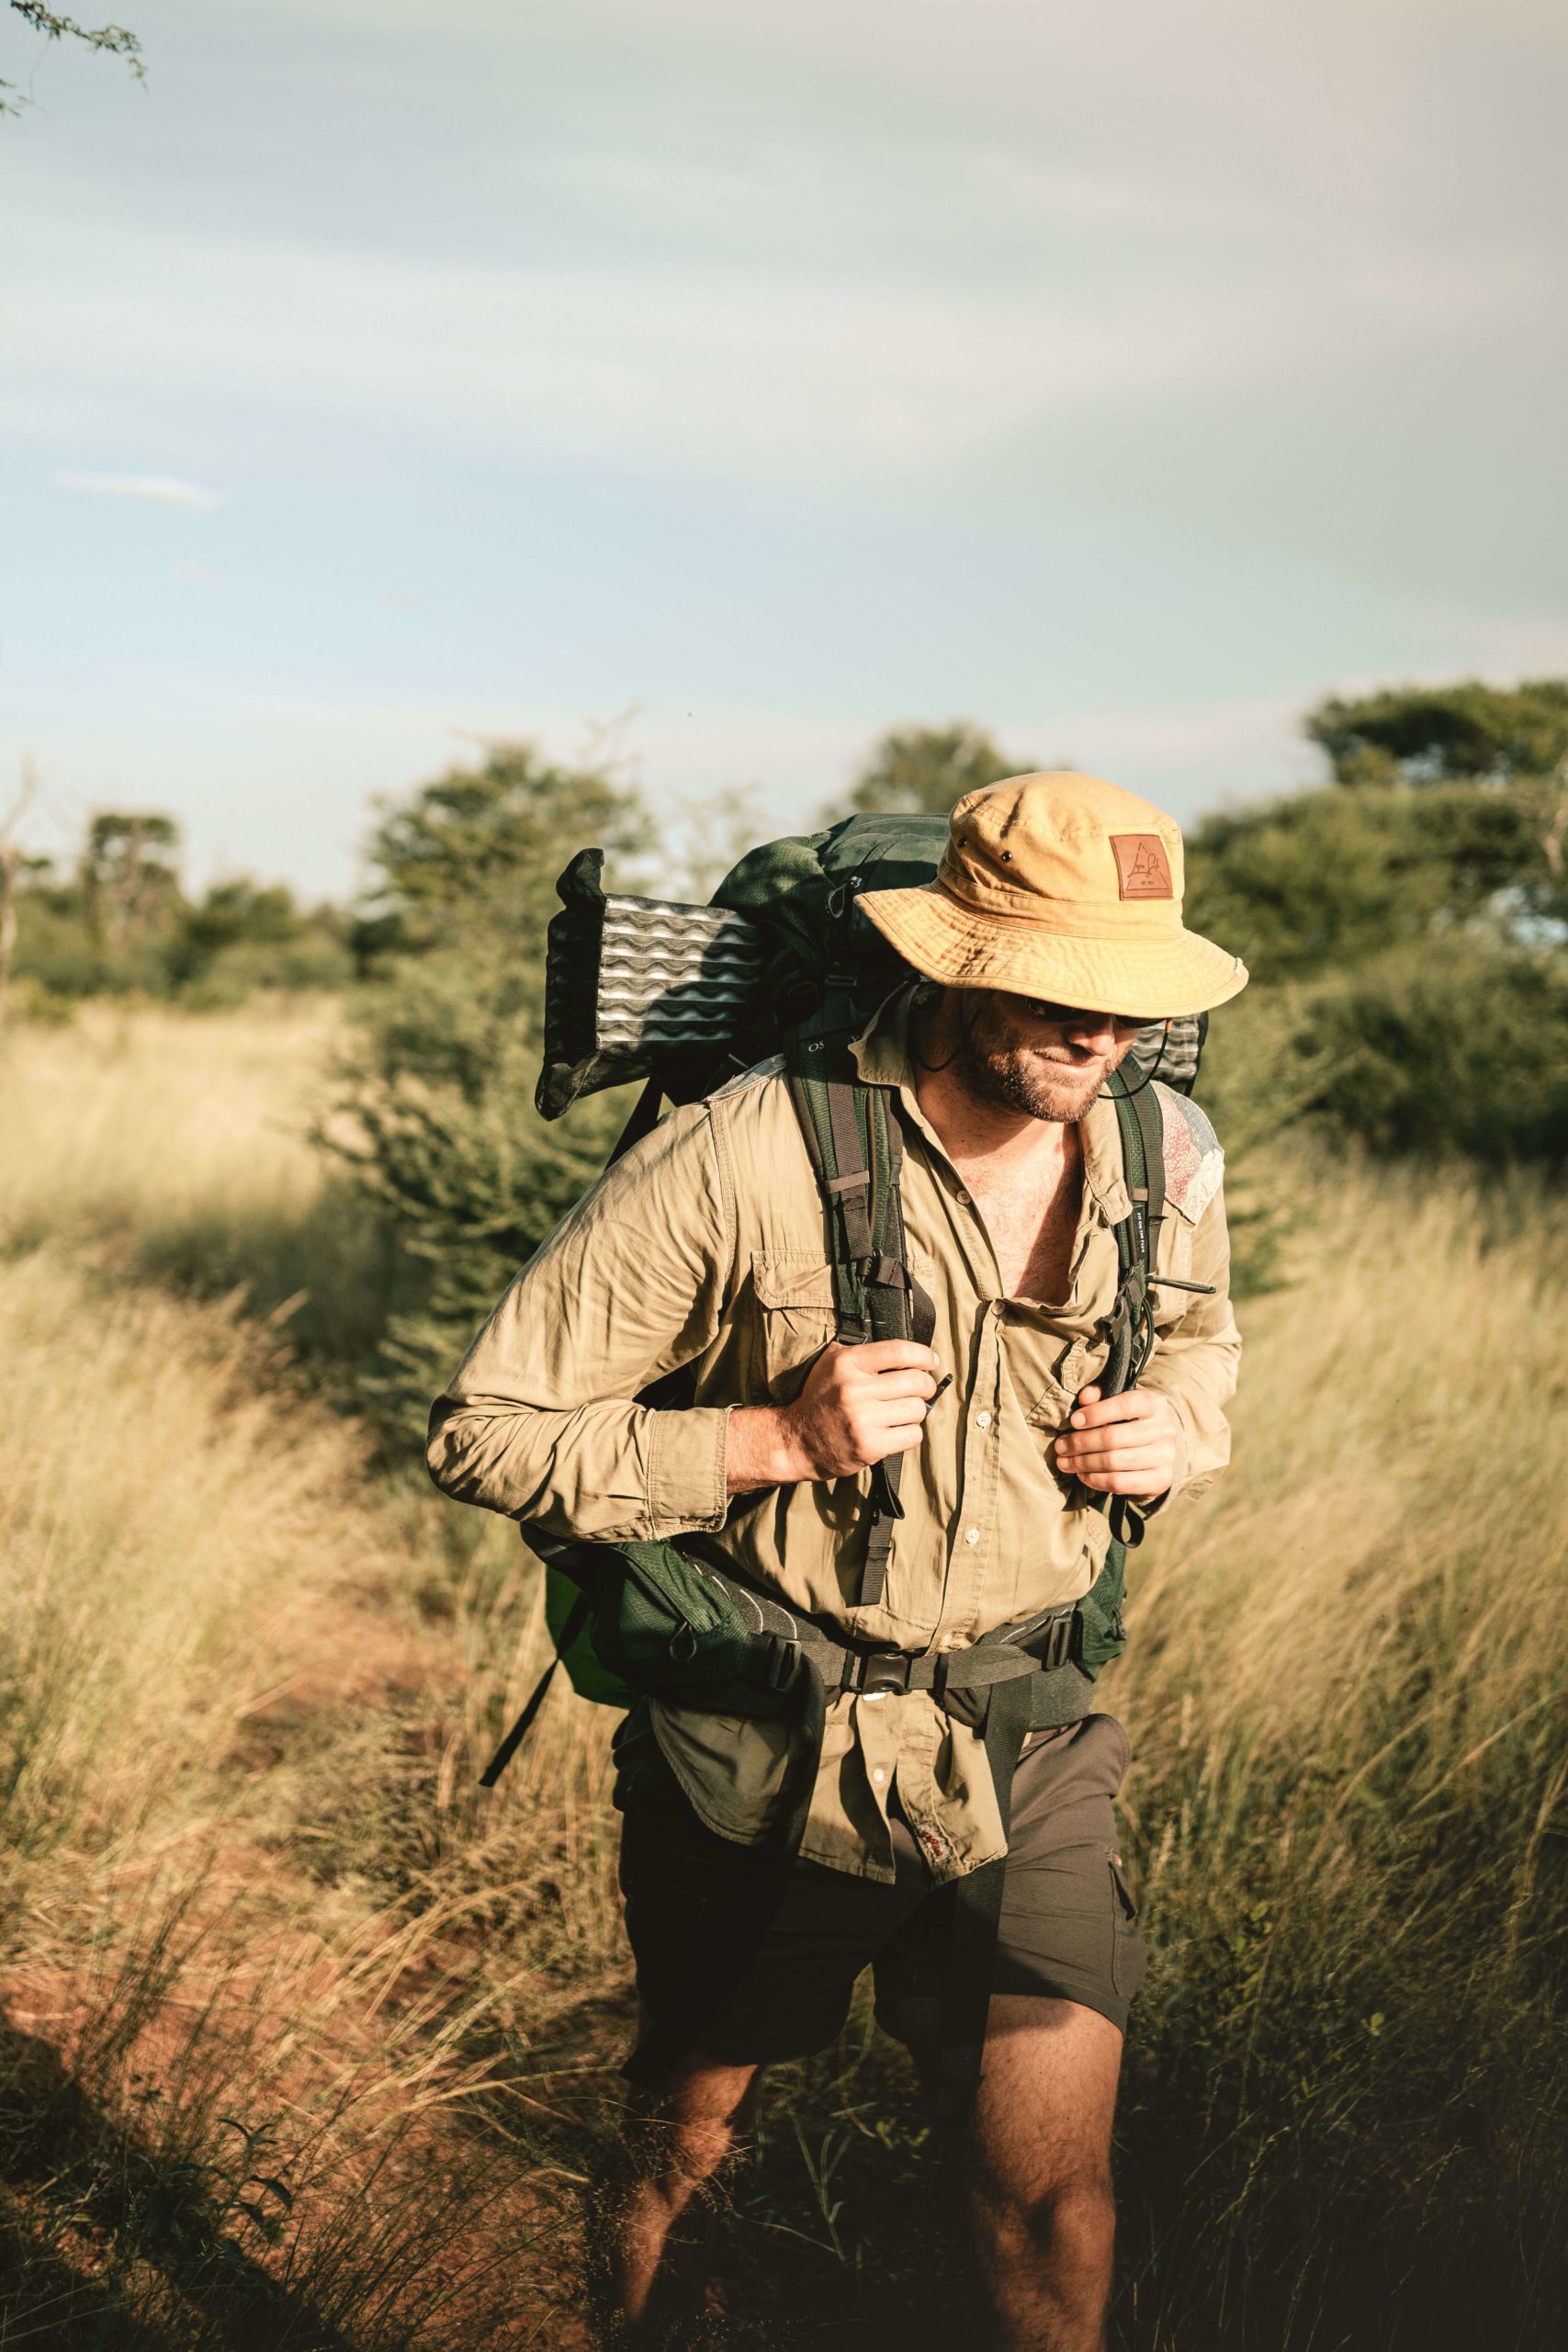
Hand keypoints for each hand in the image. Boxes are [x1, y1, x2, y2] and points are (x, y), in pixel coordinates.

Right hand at [726, 1341, 939, 1492]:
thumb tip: (909, 1352)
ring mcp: (862, 1419)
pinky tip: (898, 1430)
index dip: (924, 1355)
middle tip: (922, 1389)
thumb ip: (863, 1352)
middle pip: (916, 1382)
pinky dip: (911, 1433)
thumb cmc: (821, 1398)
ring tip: (903, 1412)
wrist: (798, 1440)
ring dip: (916, 1411)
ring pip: (917, 1410)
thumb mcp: (832, 1364)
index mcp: (847, 1363)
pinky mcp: (870, 1446)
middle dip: (926, 1385)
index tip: (930, 1361)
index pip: (900, 1350)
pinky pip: (912, 1435)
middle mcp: (854, 1389)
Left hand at [1053, 1384, 1179, 1500]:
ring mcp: (1165, 1457)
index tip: (1074, 1421)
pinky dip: (1095, 1479)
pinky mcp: (1160, 1481)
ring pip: (1113, 1462)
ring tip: (1065, 1462)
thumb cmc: (1133, 1422)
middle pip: (1114, 1437)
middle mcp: (1165, 1430)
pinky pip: (1119, 1483)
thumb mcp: (1121, 1402)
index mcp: (1155, 1404)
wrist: (1162, 1450)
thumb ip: (1102, 1395)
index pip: (1127, 1404)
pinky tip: (1082, 1474)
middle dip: (1080, 1442)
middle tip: (1060, 1446)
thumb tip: (1085, 1396)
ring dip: (1083, 1462)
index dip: (1097, 1413)